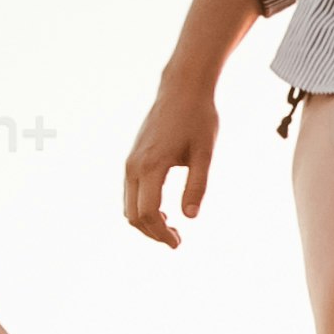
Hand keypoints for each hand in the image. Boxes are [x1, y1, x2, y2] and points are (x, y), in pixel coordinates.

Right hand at [123, 83, 223, 247]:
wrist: (182, 89)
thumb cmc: (198, 119)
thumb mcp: (205, 153)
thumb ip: (197, 185)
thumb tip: (190, 217)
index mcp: (152, 165)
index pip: (148, 213)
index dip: (161, 233)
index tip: (178, 243)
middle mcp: (134, 165)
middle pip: (133, 215)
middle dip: (152, 233)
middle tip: (177, 241)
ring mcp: (130, 161)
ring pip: (128, 206)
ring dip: (146, 222)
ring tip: (171, 229)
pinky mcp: (132, 158)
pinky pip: (130, 192)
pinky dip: (141, 208)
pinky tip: (163, 211)